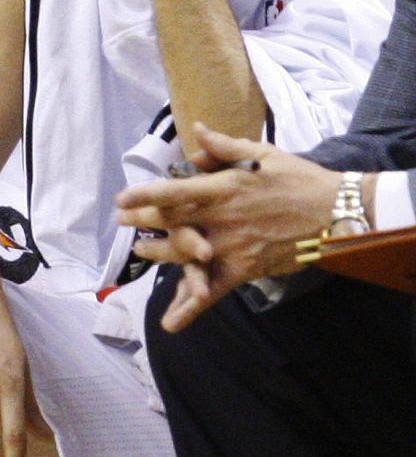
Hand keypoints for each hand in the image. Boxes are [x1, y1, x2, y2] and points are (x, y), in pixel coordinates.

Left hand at [114, 122, 338, 330]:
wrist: (336, 213)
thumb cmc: (299, 179)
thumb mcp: (262, 153)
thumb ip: (224, 147)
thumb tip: (196, 132)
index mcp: (224, 188)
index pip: (174, 192)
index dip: (144, 196)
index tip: (120, 200)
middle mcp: (222, 219)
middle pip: (171, 223)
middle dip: (142, 221)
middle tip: (121, 220)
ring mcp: (231, 247)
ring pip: (182, 256)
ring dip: (157, 254)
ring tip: (140, 250)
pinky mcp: (244, 270)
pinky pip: (211, 291)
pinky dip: (189, 308)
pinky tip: (169, 323)